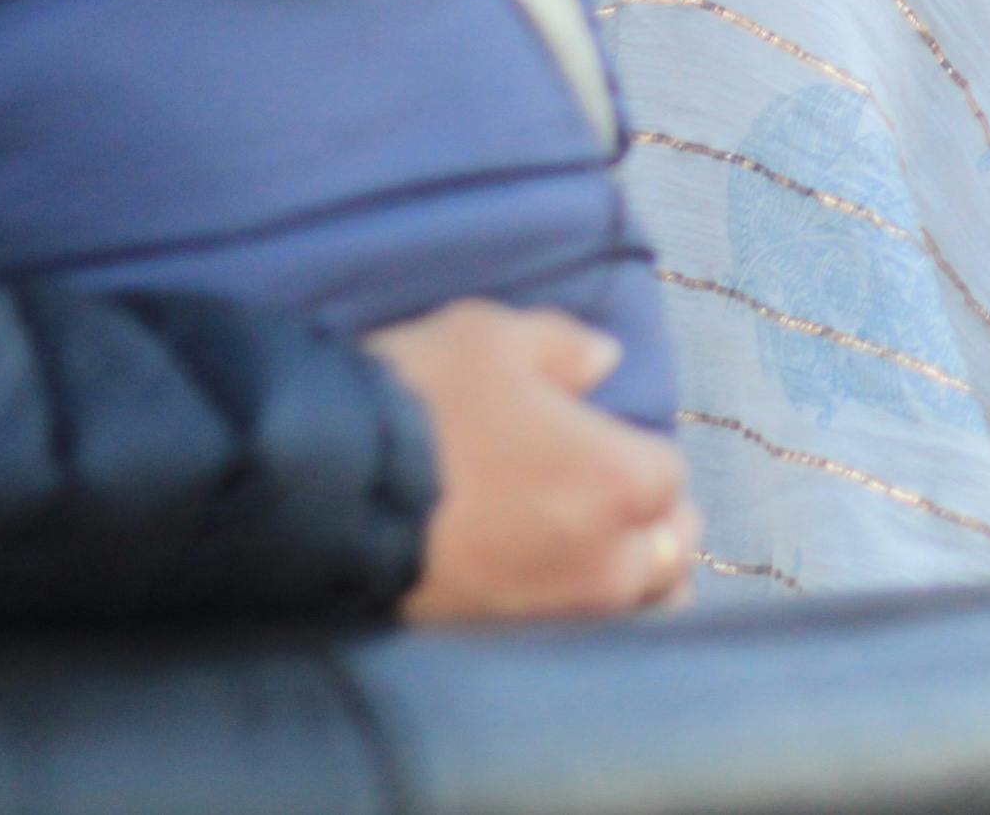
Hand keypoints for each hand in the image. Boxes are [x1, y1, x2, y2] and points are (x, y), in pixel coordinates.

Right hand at [369, 300, 699, 622]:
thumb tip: (605, 360)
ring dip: (627, 585)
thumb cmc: (417, 404)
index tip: (600, 448)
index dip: (634, 457)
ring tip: (588, 559)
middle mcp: (606, 562)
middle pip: (668, 554)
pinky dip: (574, 621)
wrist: (321, 495)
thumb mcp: (490, 337)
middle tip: (605, 506)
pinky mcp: (504, 651)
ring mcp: (556, 617)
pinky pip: (573, 644)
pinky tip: (541, 595)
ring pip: (634, 613)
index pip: (668, 477)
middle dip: (649, 528)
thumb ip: (563, 346)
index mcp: (622, 482)